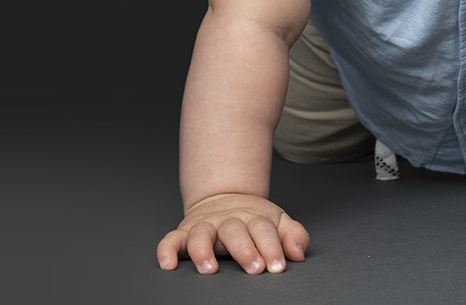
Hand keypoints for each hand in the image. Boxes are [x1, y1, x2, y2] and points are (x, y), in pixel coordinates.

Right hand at [156, 192, 308, 273]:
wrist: (225, 196)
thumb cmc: (253, 218)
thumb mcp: (278, 221)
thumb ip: (292, 235)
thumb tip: (298, 254)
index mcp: (253, 218)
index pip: (264, 230)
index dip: (272, 248)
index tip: (277, 266)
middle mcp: (228, 220)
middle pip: (235, 232)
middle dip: (245, 251)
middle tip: (255, 268)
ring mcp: (205, 225)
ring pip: (201, 234)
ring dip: (203, 251)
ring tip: (210, 269)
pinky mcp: (184, 231)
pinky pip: (171, 238)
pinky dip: (167, 249)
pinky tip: (168, 264)